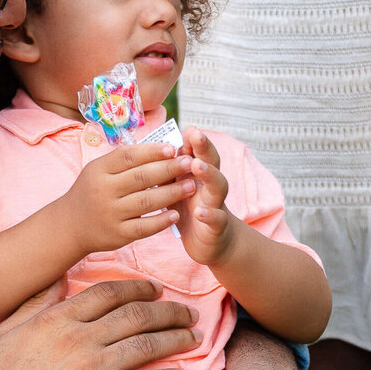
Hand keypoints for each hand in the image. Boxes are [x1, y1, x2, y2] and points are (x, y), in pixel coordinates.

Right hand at [0, 277, 199, 369]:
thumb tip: (59, 277)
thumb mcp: (9, 332)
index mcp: (58, 319)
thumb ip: (37, 302)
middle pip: (136, 316)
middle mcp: (80, 339)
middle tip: (188, 313)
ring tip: (193, 337)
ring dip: (175, 339)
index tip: (157, 290)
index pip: (109, 294)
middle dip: (168, 311)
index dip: (139, 289)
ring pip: (146, 346)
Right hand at [60, 136, 195, 255]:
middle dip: (169, 169)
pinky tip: (176, 214)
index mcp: (99, 170)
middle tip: (189, 163)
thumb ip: (124, 160)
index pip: (128, 156)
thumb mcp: (98, 170)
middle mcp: (103, 191)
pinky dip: (161, 221)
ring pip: (146, 202)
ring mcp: (110, 214)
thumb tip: (161, 146)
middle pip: (141, 177)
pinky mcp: (118, 234)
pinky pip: (144, 227)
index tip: (173, 148)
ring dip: (172, 193)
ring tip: (190, 186)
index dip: (152, 151)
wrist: (70, 226)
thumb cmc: (92, 192)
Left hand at [172, 129, 234, 264]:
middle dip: (204, 147)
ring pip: (218, 186)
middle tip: (196, 134)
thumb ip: (169, 169)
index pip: (197, 151)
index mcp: (199, 174)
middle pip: (212, 161)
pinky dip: (209, 214)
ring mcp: (216, 204)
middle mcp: (210, 185)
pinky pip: (216, 218)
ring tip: (196, 166)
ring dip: (208, 174)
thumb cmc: (189, 209)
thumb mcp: (176, 187)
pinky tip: (200, 212)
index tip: (187, 127)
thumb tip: (151, 146)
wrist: (210, 241)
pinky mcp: (217, 226)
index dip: (193, 139)